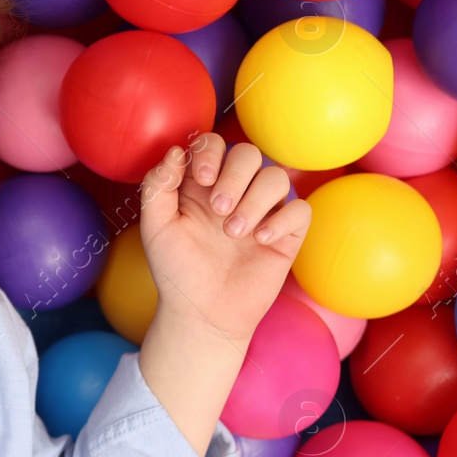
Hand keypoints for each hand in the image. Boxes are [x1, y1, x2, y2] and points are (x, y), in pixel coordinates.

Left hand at [138, 133, 311, 344]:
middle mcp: (234, 192)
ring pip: (276, 177)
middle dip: (234, 175)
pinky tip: (259, 241)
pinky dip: (282, 219)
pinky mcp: (285, 235)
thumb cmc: (176, 270)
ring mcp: (262, 212)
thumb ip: (158, 186)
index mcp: (201, 185)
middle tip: (218, 209)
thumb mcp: (155, 227)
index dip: (210, 151)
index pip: (214, 144)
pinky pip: (301, 209)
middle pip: (248, 153)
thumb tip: (175, 150)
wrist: (202, 313)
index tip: (201, 178)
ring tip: (233, 232)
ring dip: (255, 200)